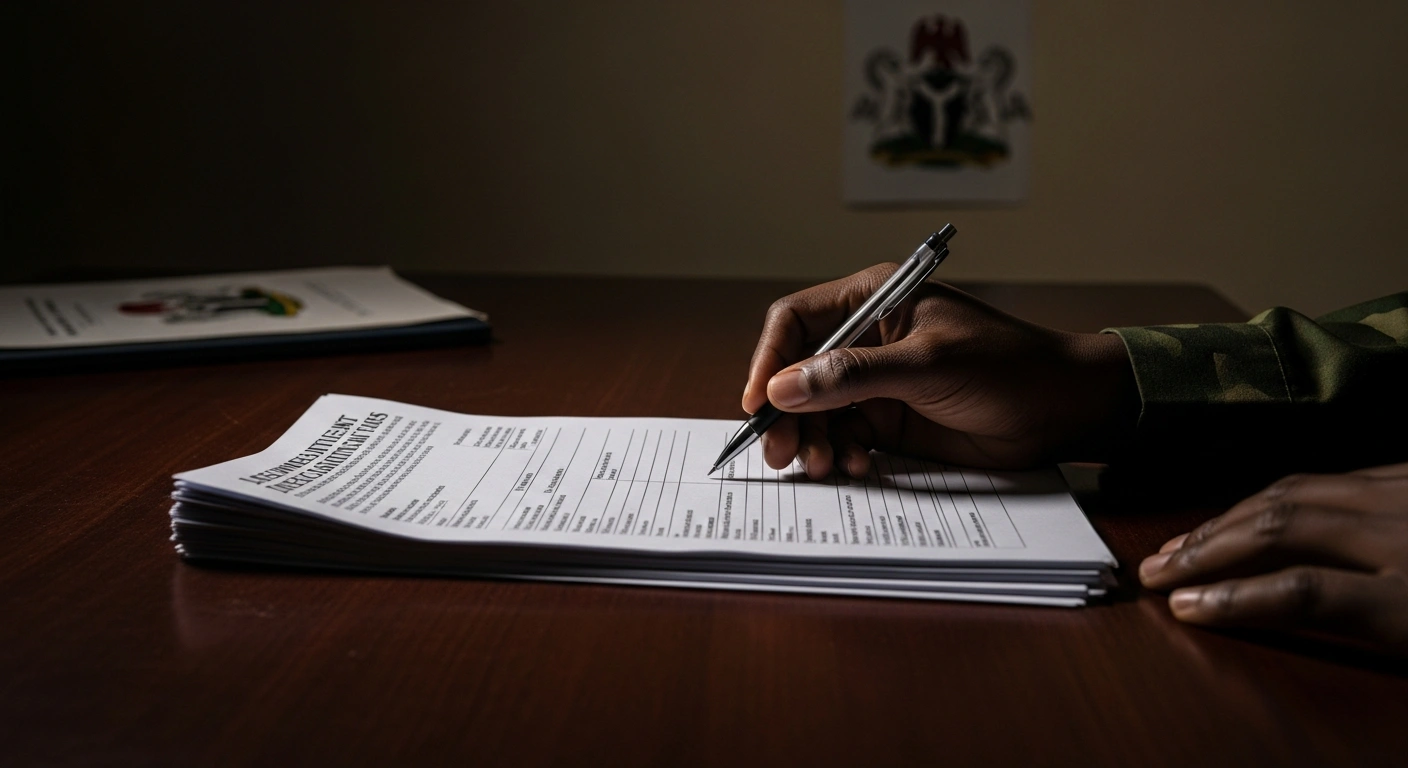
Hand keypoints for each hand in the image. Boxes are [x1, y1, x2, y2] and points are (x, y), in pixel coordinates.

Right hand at [743, 264, 1139, 477]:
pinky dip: (841, 454)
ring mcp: (876, 382)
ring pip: (816, 411)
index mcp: (873, 301)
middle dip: (787, 413)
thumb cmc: (1006, 367)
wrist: (1062, 409)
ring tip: (825, 464)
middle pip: (797, 373)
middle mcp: (866, 339)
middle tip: (781, 452)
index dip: (770, 360)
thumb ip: (853, 376)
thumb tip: (782, 388)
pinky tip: (856, 465)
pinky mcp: (889, 420)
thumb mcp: (927, 365)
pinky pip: (844, 437)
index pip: (796, 322)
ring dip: (812, 439)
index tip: (758, 401)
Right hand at [1140, 463, 1407, 652]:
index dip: (1235, 600)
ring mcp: (1405, 494)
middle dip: (1207, 549)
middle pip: (1283, 529)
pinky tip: (1254, 508)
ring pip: (1296, 492)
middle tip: (1157, 568)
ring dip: (1230, 517)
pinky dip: (1277, 495)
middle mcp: (1403, 533)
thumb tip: (1286, 615)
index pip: (1306, 594)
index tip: (1182, 606)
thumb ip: (1370, 633)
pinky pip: (1329, 476)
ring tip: (1188, 541)